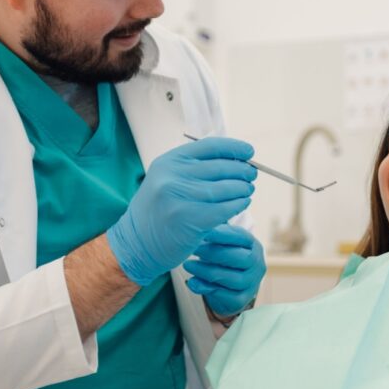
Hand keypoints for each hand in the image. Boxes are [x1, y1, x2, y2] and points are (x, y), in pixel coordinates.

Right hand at [107, 137, 256, 285]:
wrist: (137, 242)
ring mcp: (181, 198)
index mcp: (169, 161)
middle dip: (242, 170)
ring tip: (247, 190)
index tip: (249, 152)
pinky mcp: (190, 219)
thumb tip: (235, 159)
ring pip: (226, 188)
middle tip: (251, 175)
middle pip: (221, 166)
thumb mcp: (167, 180)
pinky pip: (225, 208)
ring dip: (243, 188)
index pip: (210, 146)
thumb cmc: (158, 211)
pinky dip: (238, 204)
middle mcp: (173, 176)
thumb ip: (194, 168)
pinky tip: (242, 204)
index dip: (234, 147)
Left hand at [184, 224, 265, 317]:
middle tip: (192, 248)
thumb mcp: (223, 243)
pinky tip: (192, 282)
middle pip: (238, 258)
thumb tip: (200, 217)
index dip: (221, 234)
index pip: (240, 237)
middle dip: (213, 253)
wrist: (231, 288)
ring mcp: (251, 283)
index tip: (202, 230)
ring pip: (229, 278)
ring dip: (205, 271)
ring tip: (187, 265)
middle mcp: (257, 264)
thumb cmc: (224, 258)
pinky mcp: (241, 299)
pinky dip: (205, 288)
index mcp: (253, 245)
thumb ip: (215, 232)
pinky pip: (223, 295)